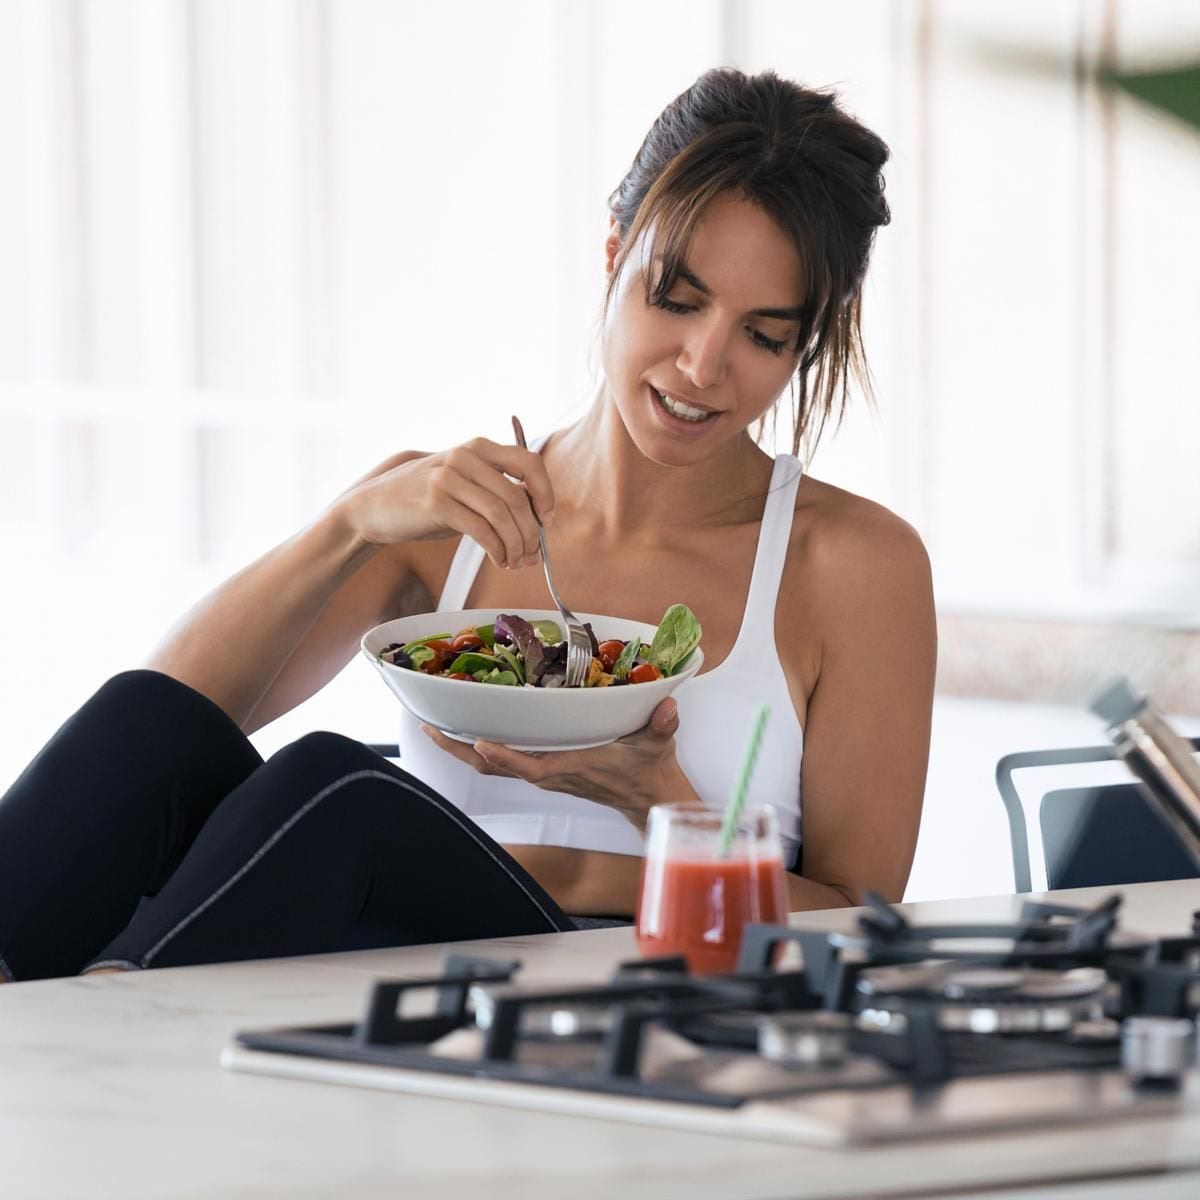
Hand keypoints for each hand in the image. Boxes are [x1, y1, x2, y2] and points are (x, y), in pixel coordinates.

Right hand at [339, 438, 555, 569]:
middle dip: (531, 533)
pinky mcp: (436, 502)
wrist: (376, 506)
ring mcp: (450, 478)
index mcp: (479, 448)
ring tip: (515, 562)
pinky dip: (497, 550)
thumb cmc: (427, 499)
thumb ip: (496, 490)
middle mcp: (466, 457)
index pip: (529, 462)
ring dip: (516, 545)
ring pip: (502, 516)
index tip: (547, 519)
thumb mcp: (464, 483)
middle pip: (517, 497)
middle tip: (533, 556)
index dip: (545, 493)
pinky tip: (499, 559)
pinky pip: (481, 530)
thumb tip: (538, 518)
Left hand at [419, 697, 694, 833]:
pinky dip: (481, 750)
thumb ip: (662, 725)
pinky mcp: (545, 772)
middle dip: (461, 750)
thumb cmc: (650, 770)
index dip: (506, 757)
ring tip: (435, 728)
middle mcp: (552, 774)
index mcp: (575, 767)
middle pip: (497, 768)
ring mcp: (545, 775)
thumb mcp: (659, 743)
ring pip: (494, 768)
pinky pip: (504, 764)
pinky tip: (465, 733)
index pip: (534, 767)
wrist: (650, 799)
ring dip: (463, 750)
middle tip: (431, 728)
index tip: (479, 741)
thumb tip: (667, 708)